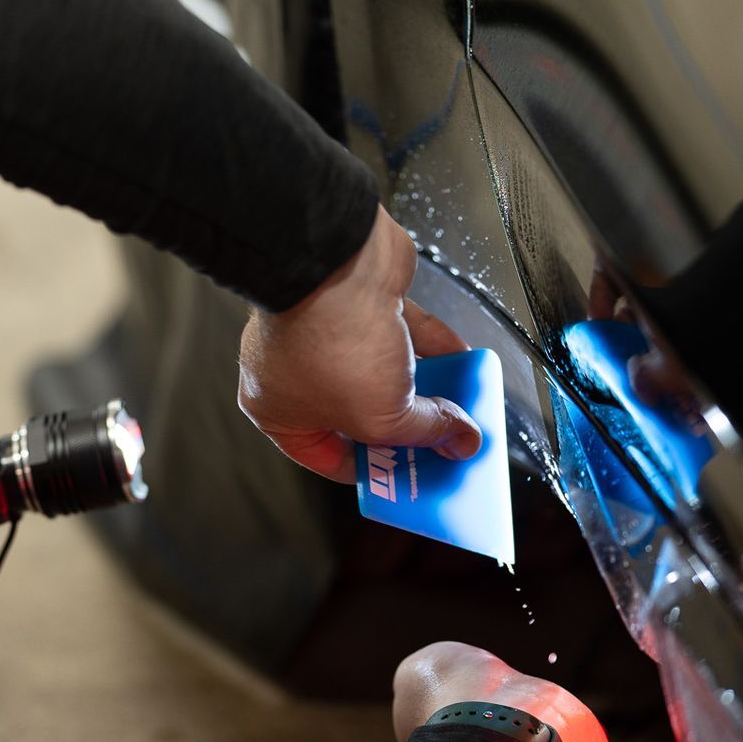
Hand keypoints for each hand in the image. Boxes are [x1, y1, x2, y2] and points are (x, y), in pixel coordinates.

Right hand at [238, 206, 482, 482]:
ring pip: (387, 373)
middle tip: (443, 444)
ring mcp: (330, 332)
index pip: (330, 457)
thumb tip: (459, 442)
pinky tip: (463, 360)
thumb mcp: (381, 416)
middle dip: (408, 428)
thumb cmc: (328, 342)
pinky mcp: (363, 302)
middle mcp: (299, 372)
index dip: (375, 472)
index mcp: (279, 410)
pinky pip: (405, 334)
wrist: (337, 262)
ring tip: (461, 405)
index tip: (412, 479)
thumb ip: (423, 432)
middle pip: (363, 415)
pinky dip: (434, 347)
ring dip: (428, 387)